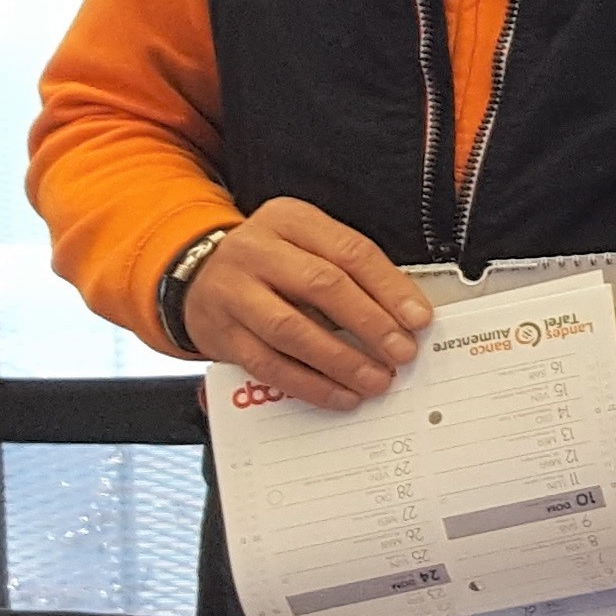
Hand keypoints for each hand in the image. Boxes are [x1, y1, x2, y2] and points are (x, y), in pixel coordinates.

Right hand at [180, 197, 430, 404]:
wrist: (196, 275)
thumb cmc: (272, 263)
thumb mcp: (308, 245)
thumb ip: (350, 272)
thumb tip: (405, 316)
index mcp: (290, 220)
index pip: (350, 251)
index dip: (390, 288)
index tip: (419, 319)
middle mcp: (256, 250)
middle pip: (322, 286)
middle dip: (370, 323)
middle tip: (402, 352)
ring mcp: (233, 291)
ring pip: (292, 329)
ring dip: (341, 360)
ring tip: (376, 379)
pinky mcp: (220, 333)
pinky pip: (268, 364)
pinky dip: (309, 384)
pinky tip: (340, 395)